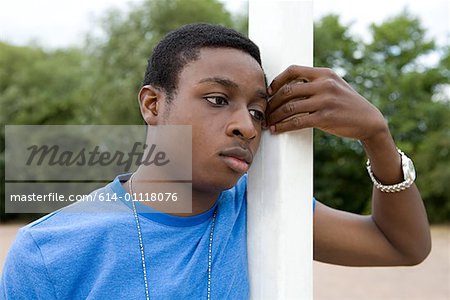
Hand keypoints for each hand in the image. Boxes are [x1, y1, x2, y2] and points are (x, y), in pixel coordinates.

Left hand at [266, 65, 387, 141]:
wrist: (368, 120)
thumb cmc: (345, 103)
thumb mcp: (333, 85)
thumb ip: (314, 83)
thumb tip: (286, 87)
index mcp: (323, 73)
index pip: (293, 70)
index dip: (276, 80)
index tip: (269, 92)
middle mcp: (324, 84)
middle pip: (287, 90)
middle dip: (272, 103)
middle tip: (264, 112)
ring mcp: (325, 100)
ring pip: (290, 107)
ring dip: (275, 116)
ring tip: (267, 122)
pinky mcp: (325, 117)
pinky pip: (297, 121)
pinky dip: (283, 126)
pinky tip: (277, 130)